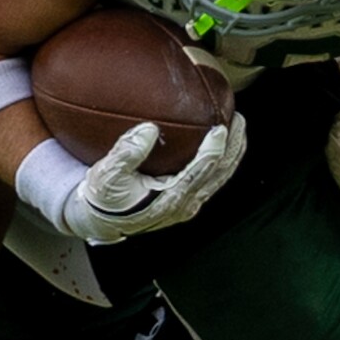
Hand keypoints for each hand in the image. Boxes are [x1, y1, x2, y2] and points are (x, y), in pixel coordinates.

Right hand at [60, 113, 246, 241]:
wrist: (100, 220)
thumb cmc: (103, 198)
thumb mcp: (107, 175)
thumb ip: (126, 152)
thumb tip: (149, 129)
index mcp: (170, 198)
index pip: (201, 171)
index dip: (213, 148)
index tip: (220, 127)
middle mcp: (185, 204)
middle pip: (220, 173)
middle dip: (234, 147)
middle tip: (239, 120)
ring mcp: (188, 204)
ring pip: (220, 177)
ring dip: (232, 153)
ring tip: (239, 128)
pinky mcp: (186, 201)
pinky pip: (212, 179)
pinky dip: (221, 160)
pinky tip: (222, 144)